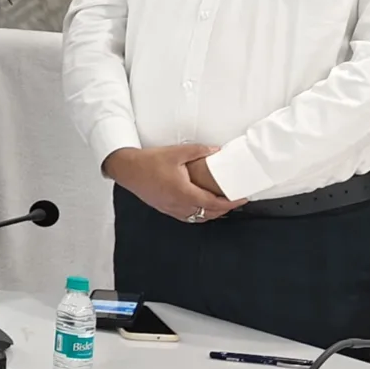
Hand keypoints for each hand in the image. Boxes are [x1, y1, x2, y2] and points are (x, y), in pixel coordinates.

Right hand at [103, 144, 242, 223]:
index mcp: (185, 193)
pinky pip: (187, 217)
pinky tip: (201, 207)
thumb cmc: (149, 162)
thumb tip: (216, 150)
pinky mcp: (165, 208)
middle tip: (236, 201)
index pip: (214, 203)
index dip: (231, 203)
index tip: (242, 199)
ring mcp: (171, 209)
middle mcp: (179, 205)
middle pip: (209, 214)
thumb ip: (198, 151)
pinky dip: (199, 215)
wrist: (127, 169)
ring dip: (212, 213)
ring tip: (222, 205)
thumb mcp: (176, 152)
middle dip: (225, 209)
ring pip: (198, 218)